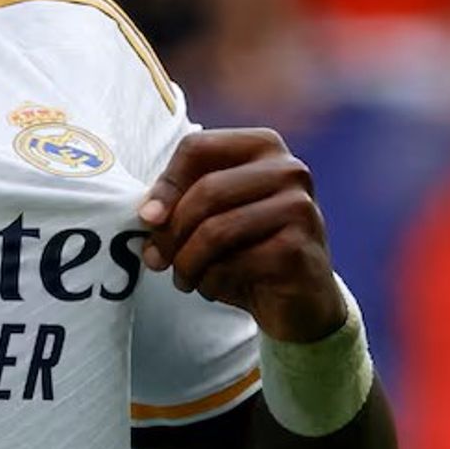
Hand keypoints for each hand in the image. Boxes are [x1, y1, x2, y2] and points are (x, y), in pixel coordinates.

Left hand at [138, 128, 344, 344]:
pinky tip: (213, 288)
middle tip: (158, 260)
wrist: (301, 302)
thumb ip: (180, 203)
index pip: (197, 147)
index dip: (165, 184)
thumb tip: (149, 215)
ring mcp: (299, 208)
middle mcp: (288, 170)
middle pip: (206, 190)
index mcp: (263, 146)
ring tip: (183, 279)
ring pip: (216, 230)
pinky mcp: (299, 249)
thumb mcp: (213, 217)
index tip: (148, 218)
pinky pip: (234, 264)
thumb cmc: (250, 251)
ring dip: (187, 262)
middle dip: (171, 232)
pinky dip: (211, 283)